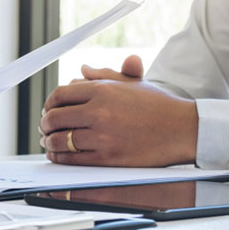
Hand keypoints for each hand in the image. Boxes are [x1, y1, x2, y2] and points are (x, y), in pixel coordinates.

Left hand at [39, 55, 197, 166]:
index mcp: (102, 90)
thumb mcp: (131, 83)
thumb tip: (81, 70)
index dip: (48, 104)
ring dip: (49, 142)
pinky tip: (58, 156)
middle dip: (45, 124)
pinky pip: (72, 159)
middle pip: (55, 117)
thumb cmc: (158, 105)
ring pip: (60, 140)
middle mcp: (99, 111)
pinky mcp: (107, 158)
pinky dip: (59, 158)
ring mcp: (102, 136)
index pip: (60, 95)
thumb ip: (103, 76)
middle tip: (44, 128)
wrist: (183, 129)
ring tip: (49, 142)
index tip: (48, 110)